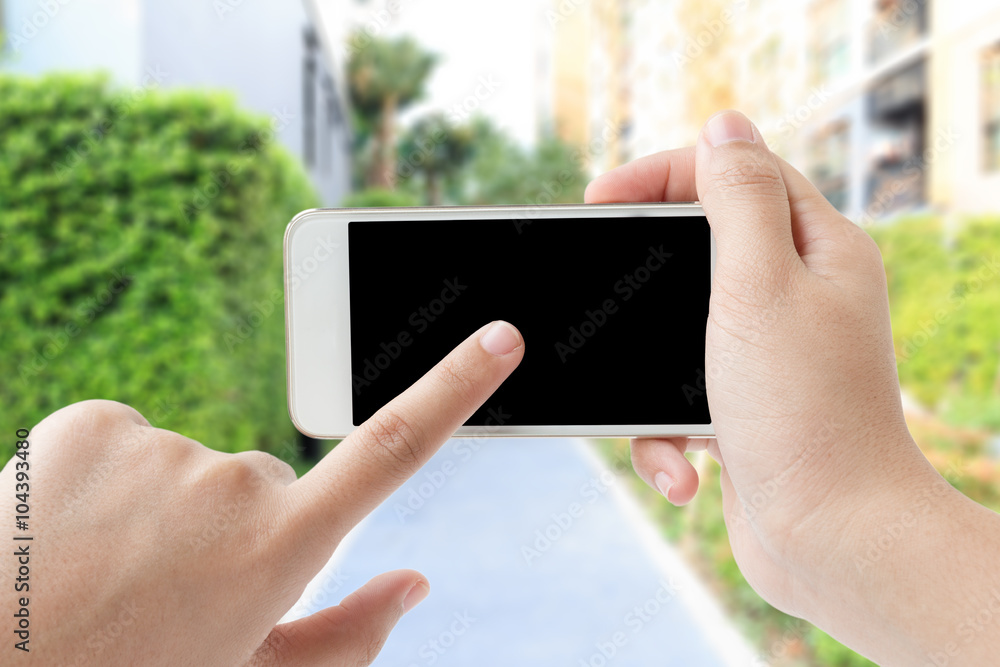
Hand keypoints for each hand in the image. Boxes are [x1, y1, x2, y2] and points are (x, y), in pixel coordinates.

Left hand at [0, 321, 522, 665]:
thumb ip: (346, 637)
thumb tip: (414, 581)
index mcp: (282, 548)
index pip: (392, 449)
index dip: (455, 390)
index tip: (501, 339)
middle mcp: (236, 483)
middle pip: (261, 484)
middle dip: (229, 527)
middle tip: (160, 589)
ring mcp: (163, 446)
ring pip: (190, 464)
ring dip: (161, 507)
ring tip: (104, 567)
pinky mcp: (95, 421)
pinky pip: (129, 439)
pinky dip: (106, 479)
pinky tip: (69, 531)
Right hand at [586, 110, 999, 663]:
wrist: (830, 538)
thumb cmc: (802, 412)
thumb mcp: (760, 285)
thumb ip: (739, 199)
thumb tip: (724, 126)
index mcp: (817, 251)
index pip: (738, 173)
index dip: (665, 173)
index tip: (600, 198)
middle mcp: (800, 296)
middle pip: (699, 249)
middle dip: (645, 279)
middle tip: (600, 288)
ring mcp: (769, 355)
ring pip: (676, 331)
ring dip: (650, 380)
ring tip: (660, 423)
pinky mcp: (743, 407)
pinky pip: (678, 397)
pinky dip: (668, 435)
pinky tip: (684, 471)